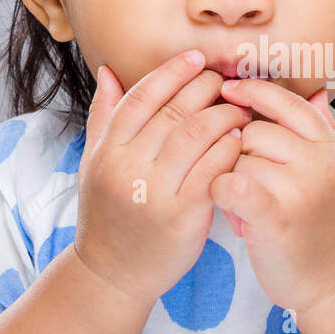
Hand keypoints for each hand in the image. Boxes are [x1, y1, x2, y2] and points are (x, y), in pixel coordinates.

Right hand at [72, 50, 251, 309]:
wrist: (112, 274)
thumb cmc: (108, 215)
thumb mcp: (95, 165)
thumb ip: (103, 117)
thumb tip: (107, 71)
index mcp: (107, 150)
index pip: (142, 96)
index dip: (172, 72)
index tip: (197, 58)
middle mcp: (127, 167)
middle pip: (172, 112)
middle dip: (204, 89)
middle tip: (225, 82)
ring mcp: (154, 192)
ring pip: (195, 136)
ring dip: (223, 116)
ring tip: (239, 110)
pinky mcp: (182, 215)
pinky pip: (212, 171)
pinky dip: (229, 150)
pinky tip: (240, 141)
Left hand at [209, 79, 334, 318]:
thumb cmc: (326, 229)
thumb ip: (322, 133)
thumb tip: (318, 91)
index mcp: (331, 148)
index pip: (287, 103)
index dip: (253, 92)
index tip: (227, 90)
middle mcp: (320, 162)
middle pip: (252, 131)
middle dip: (239, 155)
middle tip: (248, 185)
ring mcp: (300, 188)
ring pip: (236, 158)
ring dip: (230, 179)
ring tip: (245, 208)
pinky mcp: (275, 215)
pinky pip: (228, 182)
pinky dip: (219, 193)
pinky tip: (229, 208)